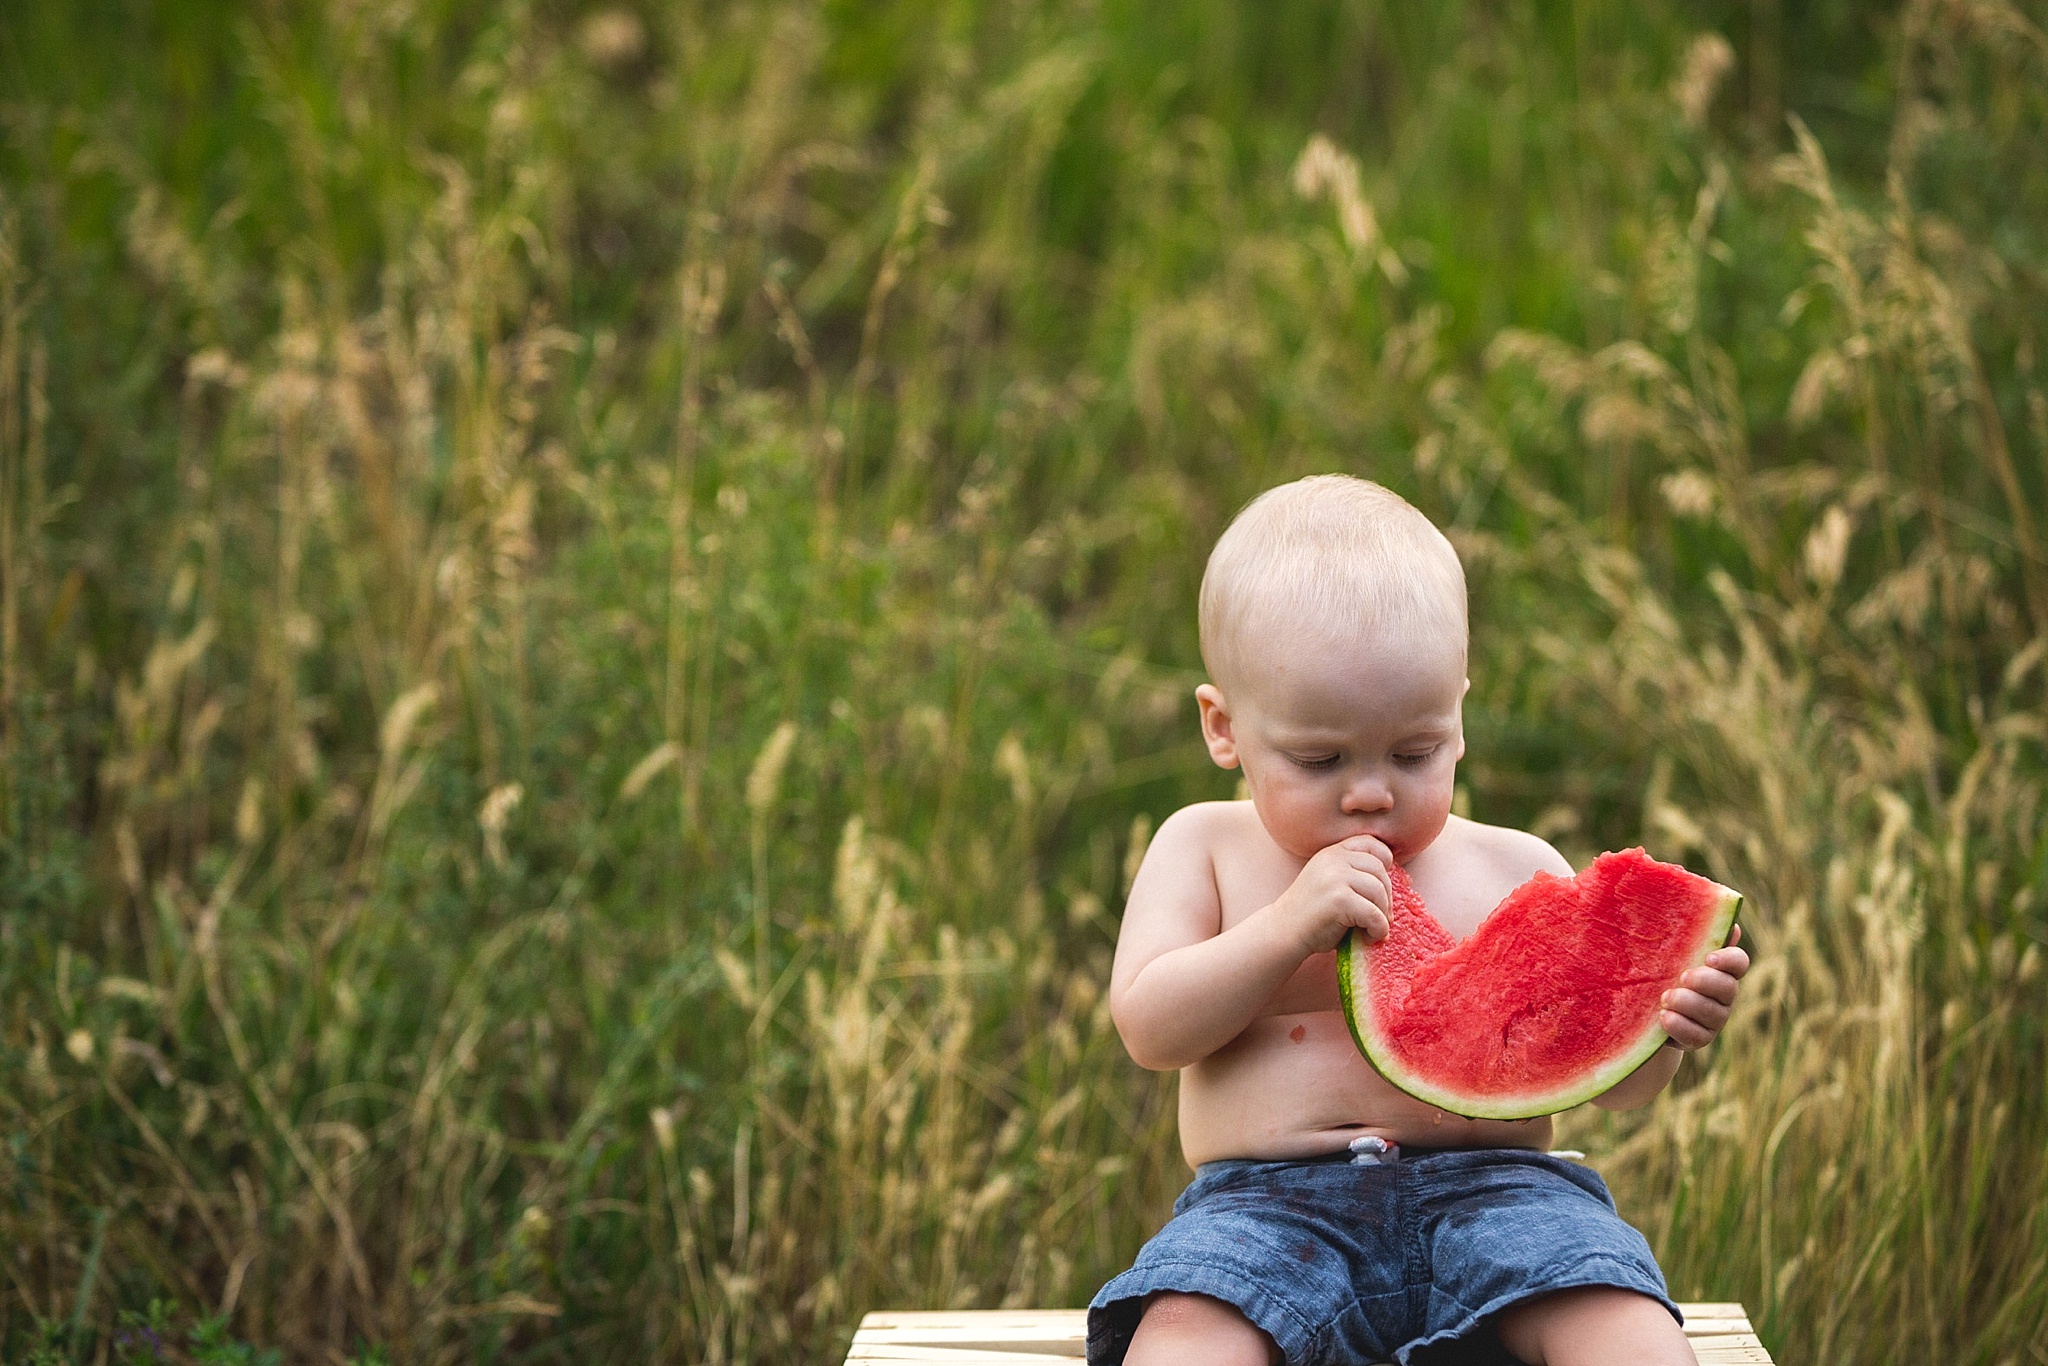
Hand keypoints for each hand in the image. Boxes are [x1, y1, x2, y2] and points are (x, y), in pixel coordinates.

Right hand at [1274, 836, 1393, 954]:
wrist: (1284, 931)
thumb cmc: (1312, 912)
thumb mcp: (1329, 880)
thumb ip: (1352, 872)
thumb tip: (1393, 878)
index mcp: (1332, 852)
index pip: (1370, 842)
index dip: (1383, 861)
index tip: (1379, 885)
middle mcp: (1333, 859)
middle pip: (1379, 869)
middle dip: (1385, 896)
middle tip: (1380, 916)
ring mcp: (1335, 877)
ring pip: (1379, 891)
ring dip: (1382, 914)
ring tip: (1372, 928)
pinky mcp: (1339, 899)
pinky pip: (1374, 914)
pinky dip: (1378, 930)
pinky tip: (1369, 937)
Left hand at [1659, 923, 1749, 1049]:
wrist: (1641, 1008)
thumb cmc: (1658, 969)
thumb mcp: (1670, 950)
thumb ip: (1694, 934)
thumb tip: (1727, 922)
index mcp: (1720, 970)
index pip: (1739, 962)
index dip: (1730, 960)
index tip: (1710, 957)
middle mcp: (1723, 995)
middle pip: (1728, 987)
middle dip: (1705, 982)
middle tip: (1682, 977)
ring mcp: (1714, 1019)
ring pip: (1713, 1014)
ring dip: (1687, 1003)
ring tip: (1665, 997)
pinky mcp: (1700, 1039)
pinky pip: (1697, 1036)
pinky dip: (1679, 1025)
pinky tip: (1663, 1017)